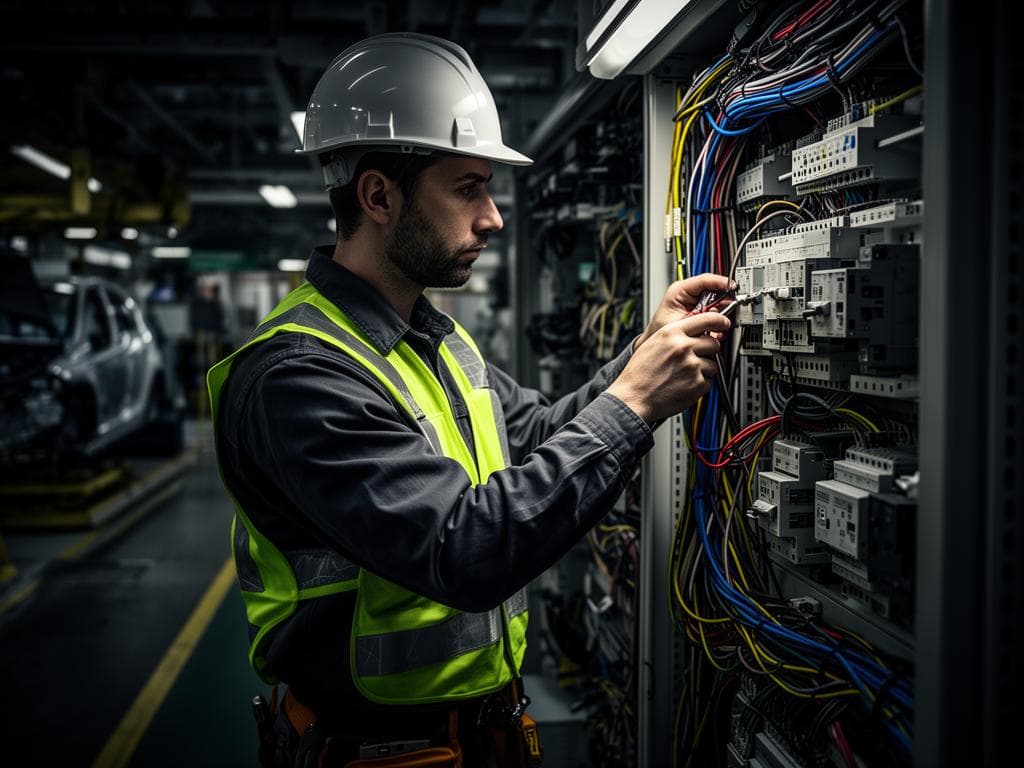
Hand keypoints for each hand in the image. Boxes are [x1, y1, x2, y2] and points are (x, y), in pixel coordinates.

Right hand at [608, 312, 731, 423]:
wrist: (633, 398)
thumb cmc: (639, 373)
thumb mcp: (653, 343)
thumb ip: (675, 334)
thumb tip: (696, 331)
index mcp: (671, 333)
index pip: (706, 319)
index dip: (719, 321)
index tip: (724, 323)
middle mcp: (683, 347)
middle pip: (714, 343)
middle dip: (709, 350)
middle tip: (697, 357)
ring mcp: (691, 366)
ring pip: (713, 364)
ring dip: (703, 369)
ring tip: (684, 375)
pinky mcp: (697, 384)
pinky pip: (708, 381)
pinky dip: (699, 384)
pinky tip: (683, 385)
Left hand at [634, 273, 733, 349]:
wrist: (661, 345)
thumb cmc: (661, 331)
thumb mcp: (679, 321)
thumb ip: (699, 314)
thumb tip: (719, 310)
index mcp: (681, 290)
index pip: (706, 279)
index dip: (721, 282)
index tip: (732, 286)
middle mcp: (692, 295)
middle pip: (718, 292)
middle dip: (724, 303)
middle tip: (725, 312)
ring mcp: (699, 305)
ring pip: (721, 306)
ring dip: (723, 316)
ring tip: (715, 326)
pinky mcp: (705, 316)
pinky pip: (719, 318)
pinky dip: (720, 325)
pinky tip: (714, 332)